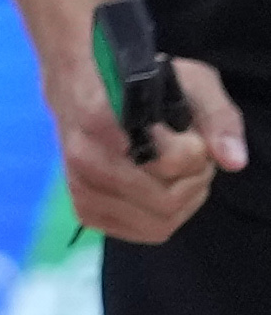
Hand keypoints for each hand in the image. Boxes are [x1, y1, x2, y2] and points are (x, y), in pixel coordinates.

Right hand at [59, 46, 245, 246]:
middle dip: (194, 179)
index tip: (189, 131)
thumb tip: (234, 161)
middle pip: (166, 200)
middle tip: (192, 155)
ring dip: (183, 199)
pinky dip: (166, 216)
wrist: (84, 93)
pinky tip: (162, 190)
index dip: (196, 150)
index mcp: (102, 119)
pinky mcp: (84, 211)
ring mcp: (80, 188)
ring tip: (178, 172)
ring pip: (158, 222)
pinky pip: (145, 232)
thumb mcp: (192, 82)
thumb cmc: (142, 86)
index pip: (170, 161)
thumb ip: (218, 117)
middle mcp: (84, 159)